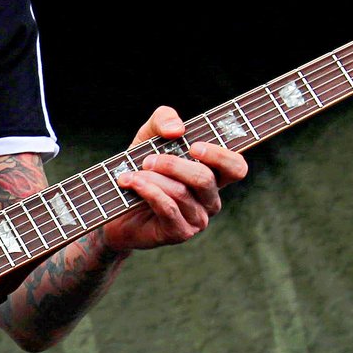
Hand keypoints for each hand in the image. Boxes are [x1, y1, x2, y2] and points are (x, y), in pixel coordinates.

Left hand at [101, 106, 248, 253]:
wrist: (115, 204)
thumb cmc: (140, 168)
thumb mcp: (150, 135)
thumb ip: (164, 119)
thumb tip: (177, 129)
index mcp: (213, 176)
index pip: (236, 167)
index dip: (221, 156)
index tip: (193, 146)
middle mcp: (210, 199)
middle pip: (205, 178)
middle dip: (173, 165)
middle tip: (148, 160)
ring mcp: (198, 219)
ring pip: (182, 192)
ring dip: (152, 178)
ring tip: (131, 173)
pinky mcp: (179, 232)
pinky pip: (168, 208)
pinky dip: (148, 191)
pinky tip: (132, 183)